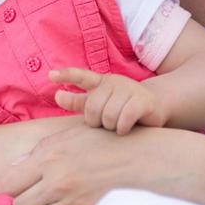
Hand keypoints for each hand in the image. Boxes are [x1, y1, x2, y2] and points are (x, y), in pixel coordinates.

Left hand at [3, 117, 194, 204]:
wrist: (156, 163)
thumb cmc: (115, 144)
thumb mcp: (77, 136)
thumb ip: (43, 149)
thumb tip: (15, 166)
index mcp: (51, 157)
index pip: (9, 182)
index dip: (15, 187)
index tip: (23, 188)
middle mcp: (57, 183)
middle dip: (29, 204)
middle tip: (45, 199)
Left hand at [52, 67, 166, 135]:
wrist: (154, 107)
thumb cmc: (120, 107)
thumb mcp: (99, 103)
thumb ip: (78, 101)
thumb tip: (57, 95)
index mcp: (100, 82)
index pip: (81, 76)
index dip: (66, 75)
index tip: (50, 75)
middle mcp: (114, 82)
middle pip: (92, 107)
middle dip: (96, 122)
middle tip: (105, 124)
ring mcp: (129, 89)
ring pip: (108, 116)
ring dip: (110, 127)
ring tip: (117, 126)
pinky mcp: (143, 101)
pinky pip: (124, 118)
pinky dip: (122, 128)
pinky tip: (124, 129)